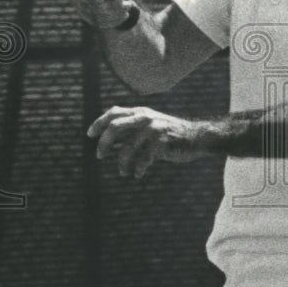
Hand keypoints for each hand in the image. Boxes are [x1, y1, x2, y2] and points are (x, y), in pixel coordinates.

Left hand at [87, 105, 207, 177]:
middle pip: (115, 127)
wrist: (197, 137)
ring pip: (127, 148)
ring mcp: (153, 129)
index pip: (113, 112)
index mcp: (140, 112)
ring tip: (123, 171)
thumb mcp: (150, 126)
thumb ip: (131, 130)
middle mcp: (145, 118)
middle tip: (100, 156)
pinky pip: (142, 159)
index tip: (90, 135)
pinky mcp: (162, 143)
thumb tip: (107, 140)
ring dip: (121, 162)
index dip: (99, 123)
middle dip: (103, 143)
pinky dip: (137, 169)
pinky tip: (137, 174)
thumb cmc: (170, 134)